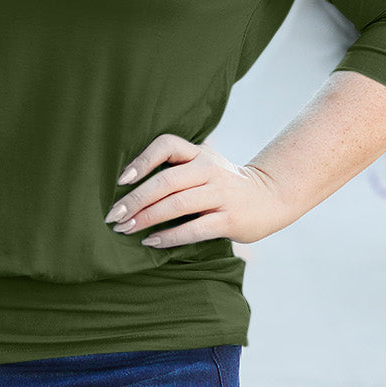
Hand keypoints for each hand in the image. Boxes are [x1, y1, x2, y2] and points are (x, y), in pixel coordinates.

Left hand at [104, 132, 294, 247]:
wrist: (271, 196)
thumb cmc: (224, 183)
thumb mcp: (204, 164)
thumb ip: (176, 168)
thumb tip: (127, 185)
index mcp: (199, 154)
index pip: (167, 145)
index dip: (142, 160)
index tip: (121, 179)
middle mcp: (209, 170)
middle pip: (165, 181)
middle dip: (135, 200)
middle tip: (114, 215)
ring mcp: (221, 194)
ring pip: (177, 205)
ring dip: (146, 218)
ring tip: (126, 229)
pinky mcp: (230, 219)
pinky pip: (194, 229)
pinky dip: (169, 236)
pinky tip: (151, 241)